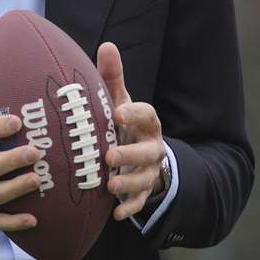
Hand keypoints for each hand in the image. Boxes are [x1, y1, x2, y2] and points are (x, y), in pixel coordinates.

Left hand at [97, 42, 167, 221]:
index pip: (148, 115)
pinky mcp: (142, 191)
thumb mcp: (120, 100)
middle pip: (149, 151)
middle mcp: (152, 147)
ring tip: (110, 185)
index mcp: (147, 123)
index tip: (117, 112)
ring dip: (129, 182)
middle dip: (131, 154)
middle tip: (109, 155)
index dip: (135, 114)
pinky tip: (115, 214)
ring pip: (145, 178)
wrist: (138, 154)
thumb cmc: (123, 124)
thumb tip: (106, 45)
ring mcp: (148, 171)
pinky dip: (129, 208)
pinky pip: (140, 202)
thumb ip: (113, 77)